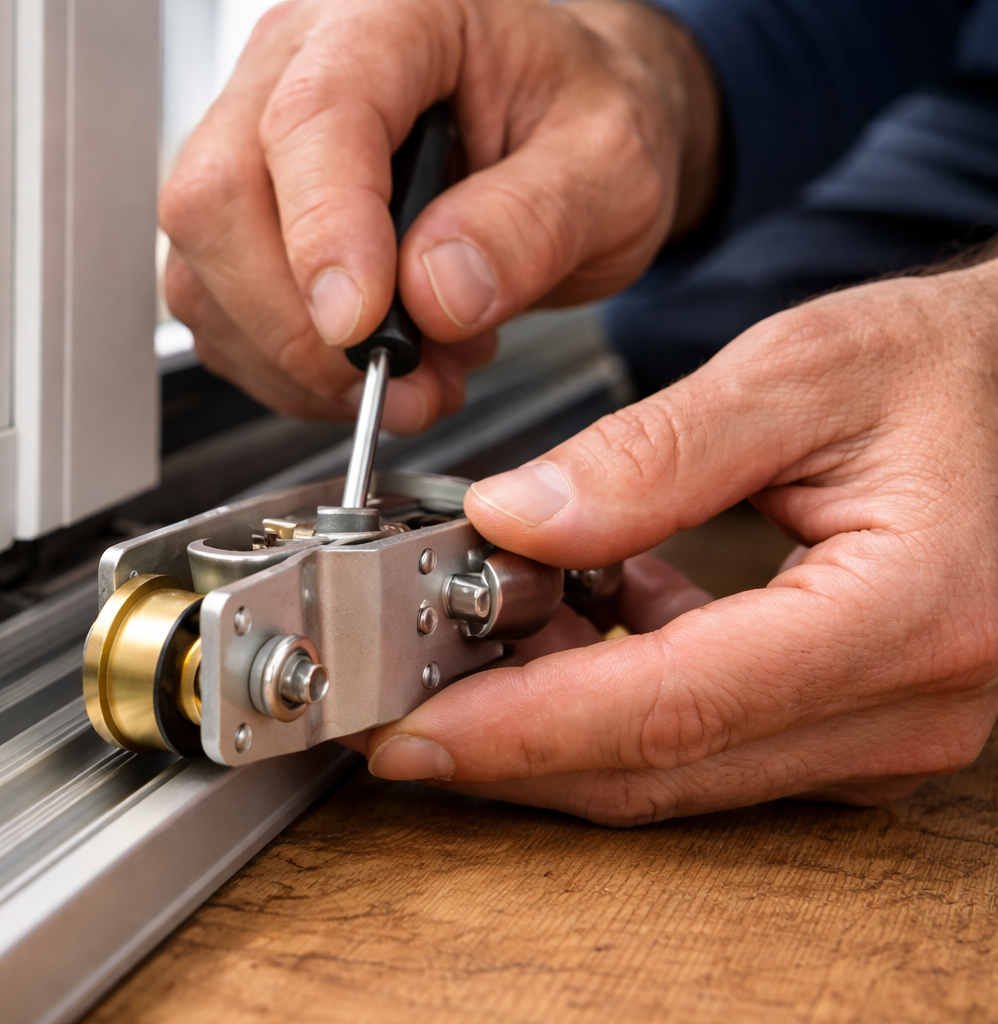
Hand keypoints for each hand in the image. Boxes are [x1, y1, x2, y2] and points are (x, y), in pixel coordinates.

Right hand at [160, 0, 717, 433]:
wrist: (561, 128)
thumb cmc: (578, 119)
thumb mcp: (611, 163)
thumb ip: (536, 223)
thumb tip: (436, 293)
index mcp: (391, 18)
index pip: (313, 119)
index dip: (322, 233)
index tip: (360, 328)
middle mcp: (295, 68)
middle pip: (219, 199)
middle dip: (298, 326)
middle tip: (400, 380)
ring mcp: (250, 143)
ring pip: (203, 271)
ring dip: (294, 361)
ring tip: (411, 374)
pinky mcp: (241, 222)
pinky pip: (218, 314)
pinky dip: (285, 371)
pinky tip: (363, 364)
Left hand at [362, 261, 997, 823]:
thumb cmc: (958, 371)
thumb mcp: (804, 370)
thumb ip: (654, 452)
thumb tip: (517, 520)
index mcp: (904, 615)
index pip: (667, 708)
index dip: (520, 730)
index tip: (407, 733)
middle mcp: (904, 708)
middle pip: (659, 768)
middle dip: (508, 746)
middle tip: (394, 707)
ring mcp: (886, 735)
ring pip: (675, 769)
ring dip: (553, 722)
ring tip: (470, 637)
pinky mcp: (857, 729)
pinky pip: (708, 745)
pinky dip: (614, 701)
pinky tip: (573, 621)